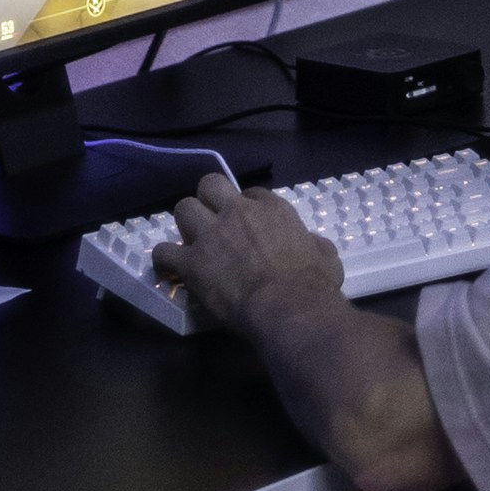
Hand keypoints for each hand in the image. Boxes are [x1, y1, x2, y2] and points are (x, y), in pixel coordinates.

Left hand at [154, 173, 340, 351]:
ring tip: (190, 243)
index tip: (246, 224)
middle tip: (212, 222)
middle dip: (208, 200)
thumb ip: (314, 244)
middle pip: (210, 185)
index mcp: (271, 209)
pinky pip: (163, 251)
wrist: (288, 305)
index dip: (246, 207)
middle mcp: (237, 212)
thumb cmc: (313, 283)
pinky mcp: (191, 261)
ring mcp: (210, 234)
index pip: (251, 192)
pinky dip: (164, 259)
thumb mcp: (326, 255)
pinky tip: (170, 269)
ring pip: (183, 208)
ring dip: (185, 224)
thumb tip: (313, 246)